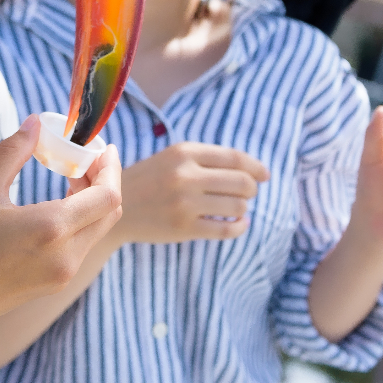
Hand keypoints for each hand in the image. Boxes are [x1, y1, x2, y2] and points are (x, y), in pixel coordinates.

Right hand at [0, 114, 122, 363]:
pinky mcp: (53, 284)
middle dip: (105, 180)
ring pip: (97, 230)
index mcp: (52, 229)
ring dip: (93, 201)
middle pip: (109, 212)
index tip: (101, 146)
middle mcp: (66, 255)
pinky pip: (81, 246)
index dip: (110, 167)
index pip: (108, 195)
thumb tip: (34, 123)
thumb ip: (13, 153)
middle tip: (86, 157)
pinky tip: (57, 205)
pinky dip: (80, 220)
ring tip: (70, 175)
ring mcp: (62, 274)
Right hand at [111, 142, 269, 244]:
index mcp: (184, 152)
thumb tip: (254, 170)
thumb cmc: (152, 179)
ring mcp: (184, 203)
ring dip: (243, 208)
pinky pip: (226, 229)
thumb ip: (208, 159)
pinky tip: (238, 224)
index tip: (265, 175)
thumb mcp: (174, 157)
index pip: (235, 158)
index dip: (256, 167)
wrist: (117, 205)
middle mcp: (185, 175)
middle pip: (242, 182)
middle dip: (252, 189)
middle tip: (249, 193)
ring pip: (237, 206)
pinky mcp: (183, 228)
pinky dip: (240, 227)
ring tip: (236, 208)